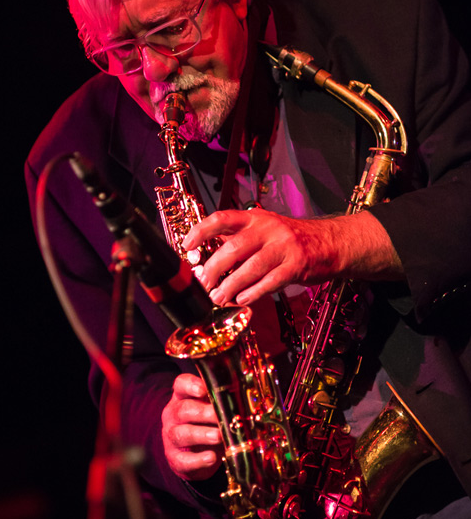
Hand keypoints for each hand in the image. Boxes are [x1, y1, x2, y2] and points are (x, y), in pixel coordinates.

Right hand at [161, 373, 222, 480]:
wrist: (194, 454)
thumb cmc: (208, 424)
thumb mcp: (212, 409)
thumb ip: (221, 402)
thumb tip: (241, 402)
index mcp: (182, 397)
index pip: (181, 384)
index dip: (190, 385)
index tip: (203, 390)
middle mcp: (173, 415)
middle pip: (183, 410)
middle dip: (202, 413)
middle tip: (219, 416)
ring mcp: (171, 437)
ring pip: (181, 434)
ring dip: (201, 434)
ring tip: (218, 436)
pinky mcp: (175, 459)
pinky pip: (183, 460)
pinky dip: (198, 460)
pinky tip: (211, 458)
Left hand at [182, 208, 403, 305]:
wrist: (331, 243)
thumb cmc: (293, 239)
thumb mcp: (265, 230)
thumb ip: (240, 239)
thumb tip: (207, 256)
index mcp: (256, 218)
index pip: (222, 218)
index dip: (201, 231)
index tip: (187, 245)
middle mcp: (269, 228)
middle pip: (233, 247)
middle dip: (214, 268)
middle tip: (204, 283)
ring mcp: (284, 246)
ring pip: (250, 267)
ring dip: (231, 285)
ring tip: (219, 297)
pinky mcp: (297, 265)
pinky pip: (270, 281)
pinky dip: (253, 293)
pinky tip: (243, 300)